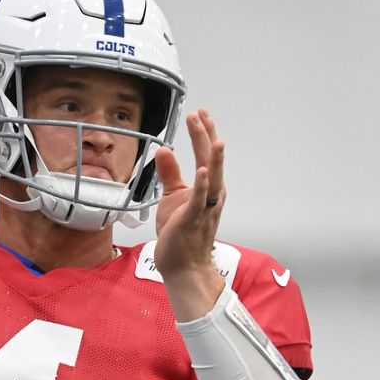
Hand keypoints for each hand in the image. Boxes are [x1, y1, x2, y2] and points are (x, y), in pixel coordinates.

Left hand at [152, 108, 225, 279]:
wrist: (184, 266)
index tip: (199, 113)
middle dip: (206, 137)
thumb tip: (163, 149)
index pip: (205, 155)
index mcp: (207, 187)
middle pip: (210, 161)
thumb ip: (170, 173)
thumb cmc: (180, 233)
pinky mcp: (192, 220)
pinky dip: (201, 186)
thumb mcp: (172, 197)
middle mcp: (212, 195)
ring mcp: (204, 208)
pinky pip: (199, 201)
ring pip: (212, 179)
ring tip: (215, 139)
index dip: (202, 133)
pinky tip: (201, 171)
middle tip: (201, 114)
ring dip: (213, 159)